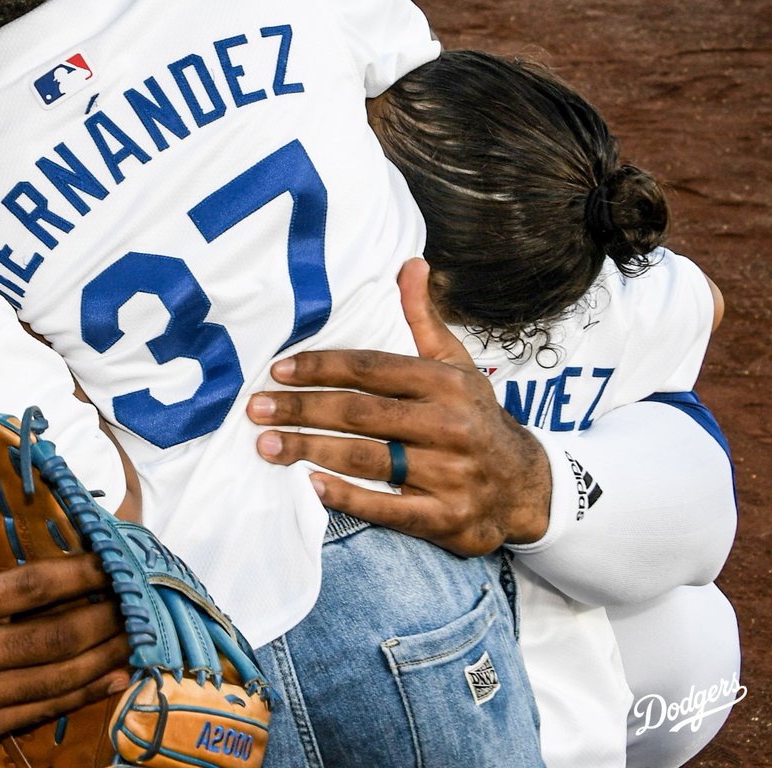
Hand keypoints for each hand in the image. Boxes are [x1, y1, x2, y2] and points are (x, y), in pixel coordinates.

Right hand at [0, 529, 130, 740]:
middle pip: (55, 638)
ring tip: (137, 637)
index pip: (35, 587)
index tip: (116, 563)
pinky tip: (113, 674)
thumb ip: (7, 534)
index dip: (83, 575)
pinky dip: (83, 693)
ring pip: (56, 679)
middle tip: (140, 602)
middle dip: (107, 620)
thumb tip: (68, 516)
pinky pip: (41, 709)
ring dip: (105, 658)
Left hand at [246, 259, 551, 555]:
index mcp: (444, 382)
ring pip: (367, 459)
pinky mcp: (446, 518)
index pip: (371, 369)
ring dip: (310, 451)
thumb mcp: (456, 363)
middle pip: (360, 414)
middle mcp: (448, 425)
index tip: (278, 370)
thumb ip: (423, 317)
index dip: (321, 367)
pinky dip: (347, 498)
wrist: (526, 486)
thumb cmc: (474, 415)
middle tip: (256, 408)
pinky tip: (310, 485)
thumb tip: (410, 263)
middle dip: (301, 409)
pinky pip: (387, 509)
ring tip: (266, 445)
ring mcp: (449, 474)